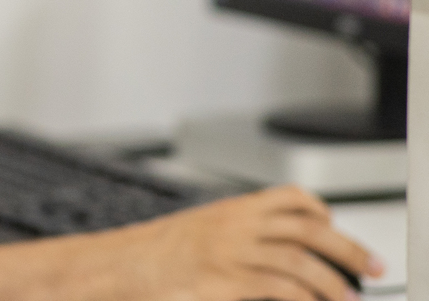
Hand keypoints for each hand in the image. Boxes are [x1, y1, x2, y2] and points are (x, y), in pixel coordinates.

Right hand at [119, 185, 382, 300]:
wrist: (118, 266)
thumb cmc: (152, 254)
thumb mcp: (198, 231)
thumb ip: (235, 234)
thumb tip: (272, 248)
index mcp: (231, 209)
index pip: (290, 199)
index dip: (322, 213)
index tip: (336, 229)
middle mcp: (236, 227)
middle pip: (309, 231)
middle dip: (349, 250)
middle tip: (371, 267)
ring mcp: (232, 255)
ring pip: (302, 263)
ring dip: (334, 284)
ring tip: (347, 298)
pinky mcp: (226, 284)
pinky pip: (281, 290)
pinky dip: (303, 300)